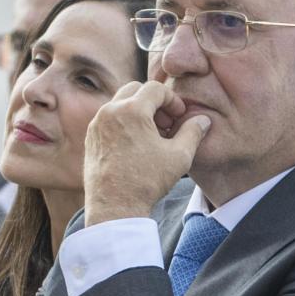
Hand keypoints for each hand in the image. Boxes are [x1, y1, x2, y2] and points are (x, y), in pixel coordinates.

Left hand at [83, 81, 210, 225]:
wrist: (114, 207)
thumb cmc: (147, 182)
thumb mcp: (179, 157)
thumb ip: (193, 132)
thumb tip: (203, 120)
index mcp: (131, 110)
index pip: (156, 88)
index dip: (172, 99)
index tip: (180, 116)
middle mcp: (110, 111)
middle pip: (135, 89)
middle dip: (153, 101)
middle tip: (166, 123)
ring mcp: (97, 124)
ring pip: (120, 103)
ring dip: (138, 110)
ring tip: (152, 135)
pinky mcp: (91, 137)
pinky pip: (109, 118)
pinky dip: (124, 122)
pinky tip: (136, 144)